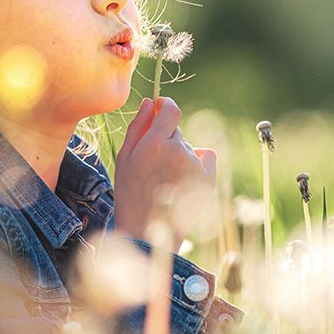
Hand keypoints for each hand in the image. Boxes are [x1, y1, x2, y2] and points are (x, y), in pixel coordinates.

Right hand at [112, 97, 215, 250]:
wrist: (147, 232)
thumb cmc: (130, 194)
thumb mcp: (125, 158)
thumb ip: (138, 126)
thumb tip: (150, 102)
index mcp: (155, 144)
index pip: (171, 110)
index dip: (166, 105)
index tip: (161, 107)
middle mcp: (178, 152)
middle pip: (176, 130)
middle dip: (166, 138)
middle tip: (154, 163)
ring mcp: (195, 166)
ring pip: (188, 146)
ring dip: (179, 153)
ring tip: (165, 178)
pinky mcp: (208, 179)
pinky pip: (206, 156)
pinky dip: (198, 162)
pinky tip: (183, 178)